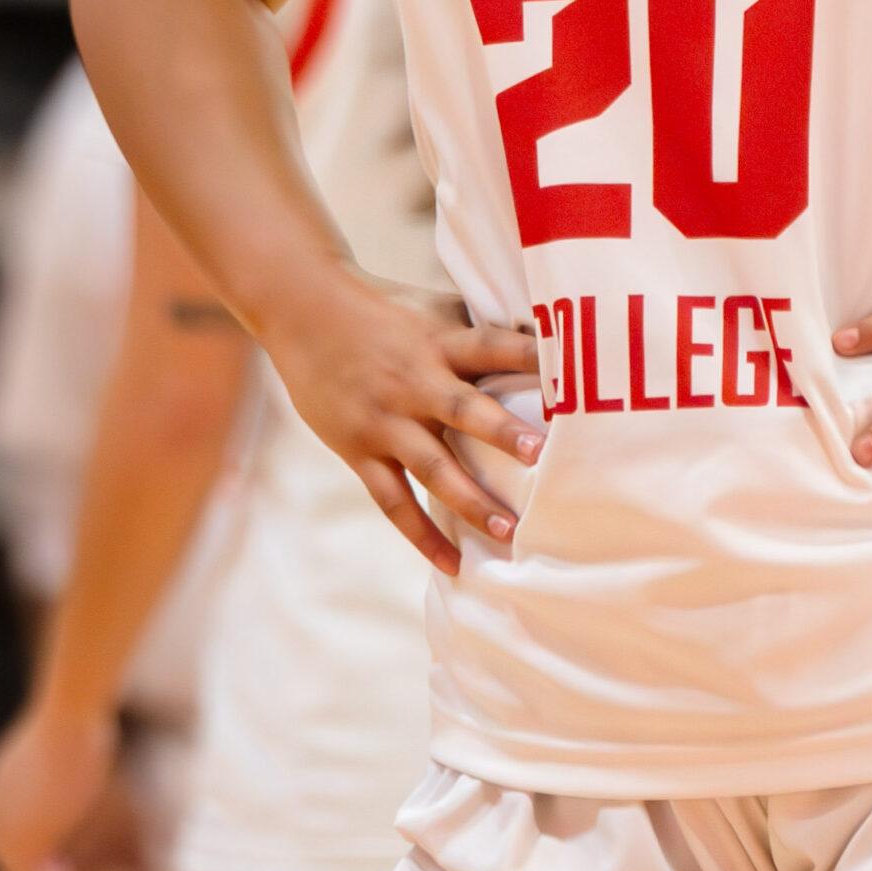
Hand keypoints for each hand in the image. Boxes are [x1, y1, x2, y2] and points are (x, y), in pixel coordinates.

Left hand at [0, 705, 115, 870]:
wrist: (67, 724)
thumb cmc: (80, 717)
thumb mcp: (76, 728)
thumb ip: (76, 740)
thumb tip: (96, 725)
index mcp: (3, 775)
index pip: (9, 816)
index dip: (32, 834)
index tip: (55, 848)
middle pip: (4, 844)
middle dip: (30, 863)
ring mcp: (2, 824)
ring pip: (13, 863)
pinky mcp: (19, 842)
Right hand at [262, 273, 543, 574]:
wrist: (303, 311)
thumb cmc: (379, 309)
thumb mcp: (431, 308)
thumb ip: (476, 327)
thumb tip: (541, 331)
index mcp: (439, 342)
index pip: (492, 346)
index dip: (529, 356)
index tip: (569, 375)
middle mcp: (415, 382)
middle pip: (463, 410)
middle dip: (503, 434)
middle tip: (542, 456)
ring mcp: (386, 420)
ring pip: (433, 467)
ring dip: (472, 501)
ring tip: (509, 530)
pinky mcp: (359, 449)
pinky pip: (394, 500)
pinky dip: (423, 534)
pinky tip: (452, 562)